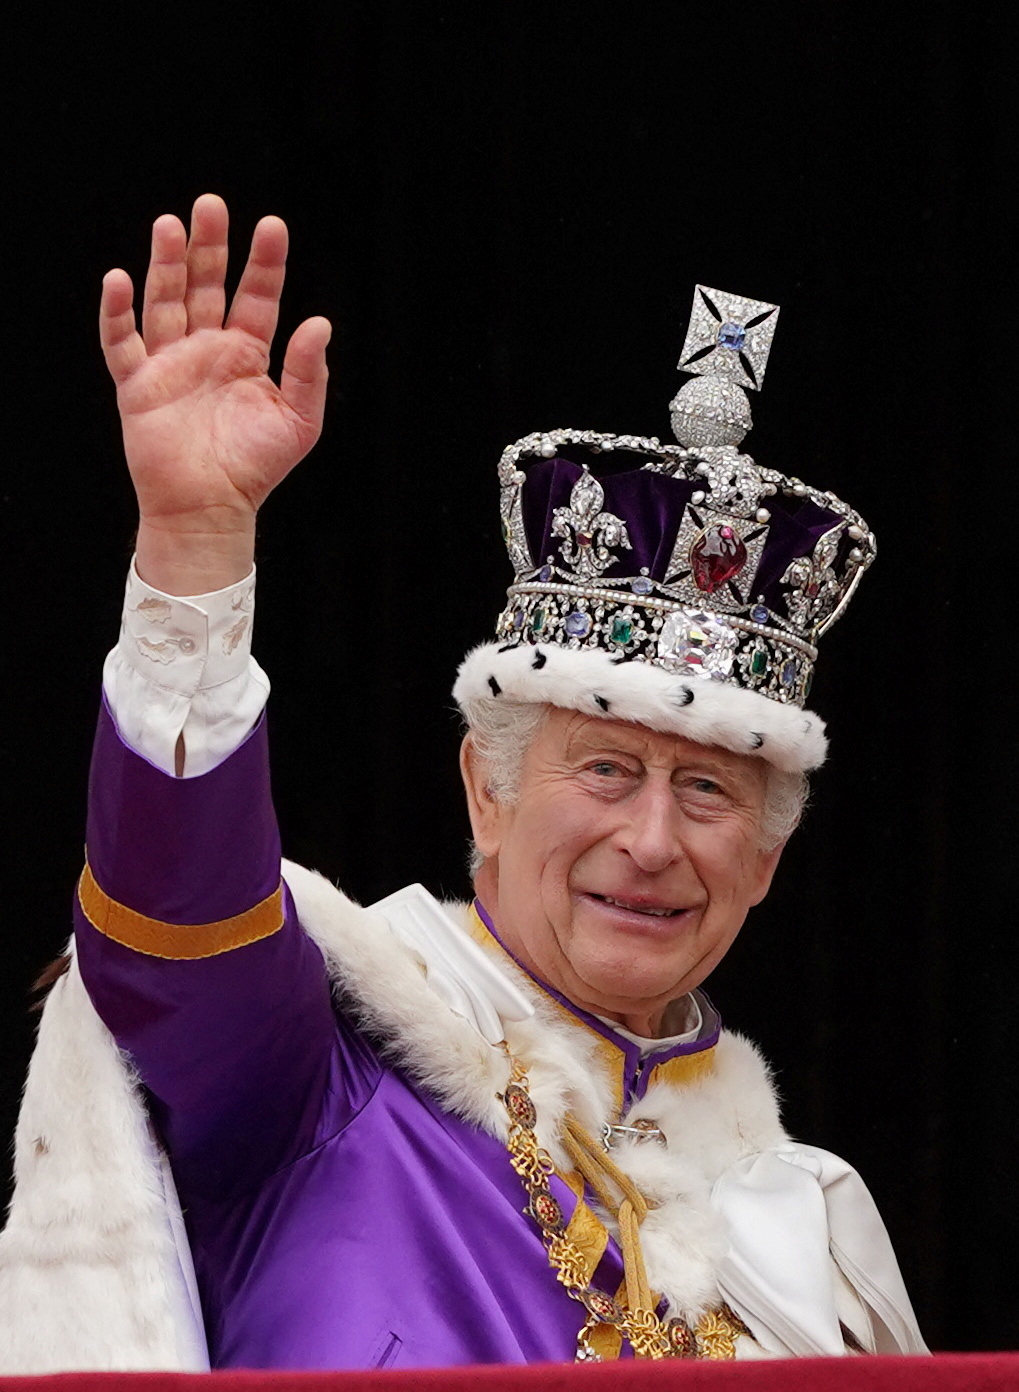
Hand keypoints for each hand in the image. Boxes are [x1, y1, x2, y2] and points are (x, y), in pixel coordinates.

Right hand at [99, 194, 330, 592]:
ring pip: (165, 301)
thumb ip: (308, 373)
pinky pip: (121, 342)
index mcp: (248, 355)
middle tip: (212, 205)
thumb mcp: (299, 422)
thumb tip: (320, 322)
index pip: (257, 296)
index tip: (272, 226)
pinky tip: (119, 279)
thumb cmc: (256, 468)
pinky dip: (117, 312)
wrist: (210, 509)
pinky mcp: (138, 385)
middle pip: (207, 286)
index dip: (264, 262)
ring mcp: (171, 364)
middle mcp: (208, 350)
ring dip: (167, 265)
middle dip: (210, 247)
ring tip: (171, 226)